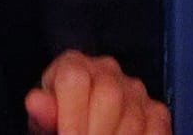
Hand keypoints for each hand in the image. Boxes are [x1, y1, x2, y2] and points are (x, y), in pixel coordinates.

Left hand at [25, 49, 170, 134]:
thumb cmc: (60, 124)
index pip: (74, 78)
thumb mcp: (45, 123)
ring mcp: (135, 90)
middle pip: (108, 95)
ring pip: (133, 116)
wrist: (80, 127)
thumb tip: (36, 101)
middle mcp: (107, 69)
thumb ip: (43, 115)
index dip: (70, 115)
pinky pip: (156, 128)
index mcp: (73, 65)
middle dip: (95, 131)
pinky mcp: (156, 110)